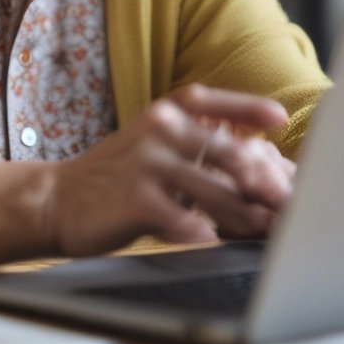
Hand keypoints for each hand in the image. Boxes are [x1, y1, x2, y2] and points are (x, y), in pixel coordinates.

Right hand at [43, 84, 295, 256]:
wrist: (58, 199)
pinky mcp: (134, 199)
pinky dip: (202, 231)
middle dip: (262, 180)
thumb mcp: (156, 146)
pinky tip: (214, 240)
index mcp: (166, 112)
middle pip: (227, 152)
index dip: (249, 109)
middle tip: (285, 201)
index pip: (214, 103)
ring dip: (245, 214)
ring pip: (213, 190)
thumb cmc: (120, 176)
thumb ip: (199, 148)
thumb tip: (259, 166)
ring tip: (265, 230)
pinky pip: (180, 218)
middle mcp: (159, 129)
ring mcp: (147, 162)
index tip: (278, 119)